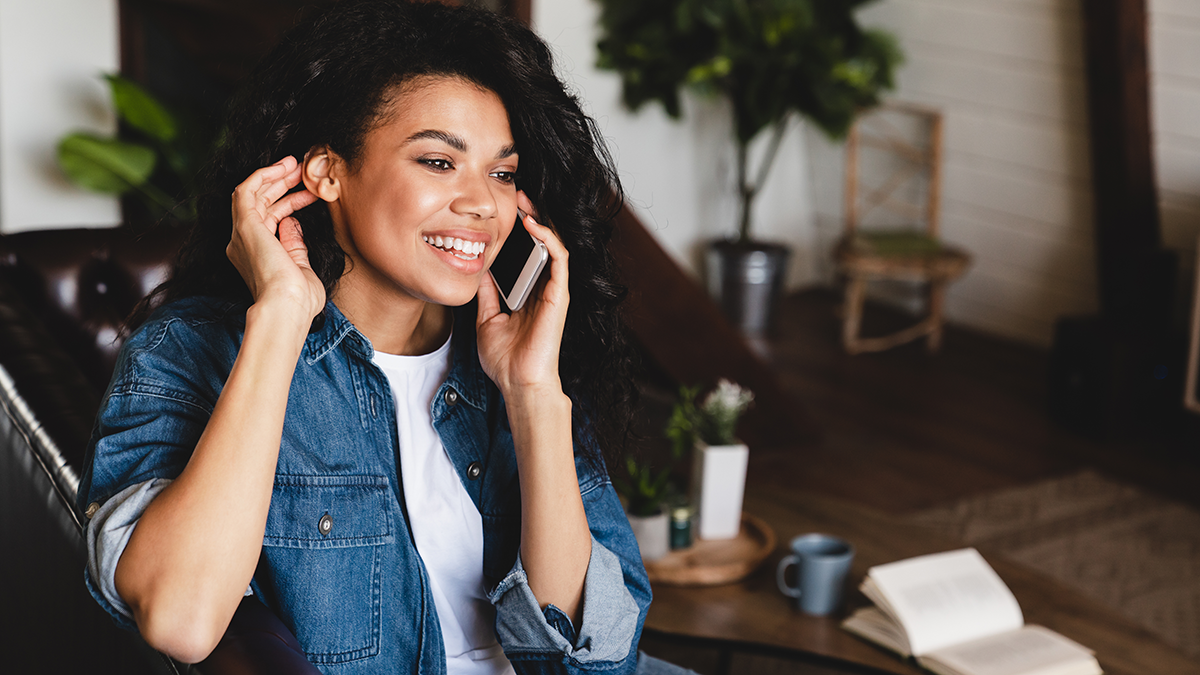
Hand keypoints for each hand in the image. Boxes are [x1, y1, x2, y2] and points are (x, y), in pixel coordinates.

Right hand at [226, 156, 323, 321]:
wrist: (286, 308)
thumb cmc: (298, 301)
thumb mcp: (300, 269)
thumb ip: (295, 246)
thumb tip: (292, 224)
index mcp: (255, 257)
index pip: (269, 221)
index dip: (289, 203)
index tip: (310, 194)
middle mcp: (242, 244)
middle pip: (260, 205)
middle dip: (281, 186)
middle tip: (302, 172)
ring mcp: (241, 234)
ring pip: (252, 194)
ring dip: (273, 177)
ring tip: (295, 164)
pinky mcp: (245, 225)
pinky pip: (247, 190)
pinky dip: (263, 175)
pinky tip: (283, 167)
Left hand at [476, 192, 568, 397]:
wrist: (517, 384)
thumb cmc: (505, 360)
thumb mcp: (487, 319)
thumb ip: (487, 293)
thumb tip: (478, 269)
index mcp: (529, 293)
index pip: (528, 253)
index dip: (520, 230)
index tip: (504, 210)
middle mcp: (544, 288)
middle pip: (543, 244)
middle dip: (532, 216)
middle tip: (517, 194)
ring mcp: (553, 291)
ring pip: (554, 245)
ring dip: (541, 220)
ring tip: (526, 200)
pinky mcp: (559, 295)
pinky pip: (559, 260)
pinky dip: (549, 239)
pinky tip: (534, 225)